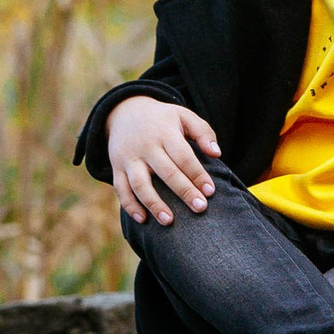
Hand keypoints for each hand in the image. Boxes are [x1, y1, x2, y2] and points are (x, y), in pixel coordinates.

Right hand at [105, 95, 221, 225]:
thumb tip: (217, 153)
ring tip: (169, 221)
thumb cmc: (163, 119)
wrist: (124, 112)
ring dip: (154, 203)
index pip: (183, 156)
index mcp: (165, 132)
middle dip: (184, 191)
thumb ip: (203, 132)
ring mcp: (129, 158)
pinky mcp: (117, 167)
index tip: (210, 191)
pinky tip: (142, 219)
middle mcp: (146, 146)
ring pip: (139, 183)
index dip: (197, 174)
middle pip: (166, 172)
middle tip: (200, 208)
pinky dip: (129, 205)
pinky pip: (120, 188)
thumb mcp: (184, 116)